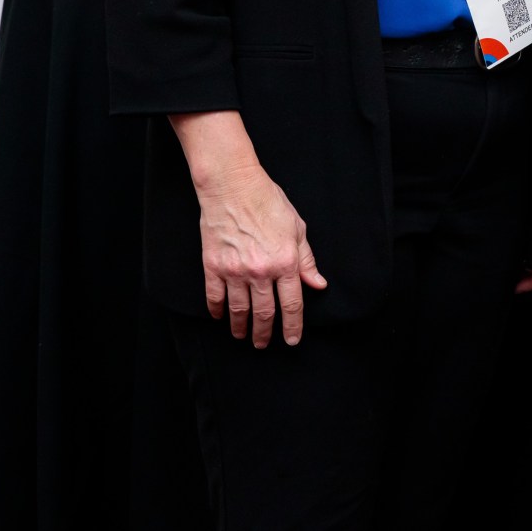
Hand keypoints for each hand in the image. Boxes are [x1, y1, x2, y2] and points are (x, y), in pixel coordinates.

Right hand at [192, 164, 326, 347]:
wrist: (234, 187)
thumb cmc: (269, 204)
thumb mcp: (297, 229)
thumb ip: (306, 261)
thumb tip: (317, 285)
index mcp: (286, 262)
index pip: (292, 303)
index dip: (293, 326)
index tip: (292, 340)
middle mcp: (261, 271)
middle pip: (264, 313)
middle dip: (265, 333)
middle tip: (264, 344)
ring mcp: (235, 271)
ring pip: (238, 310)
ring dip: (241, 327)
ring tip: (243, 336)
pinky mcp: (213, 266)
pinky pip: (214, 297)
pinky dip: (217, 311)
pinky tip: (221, 317)